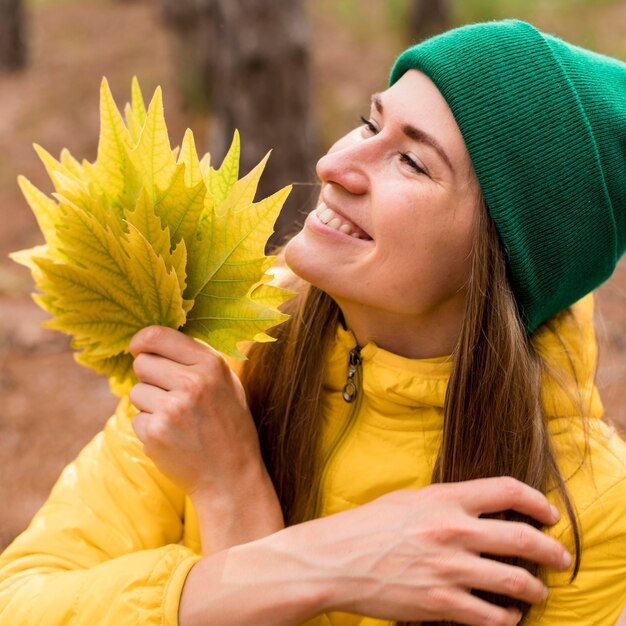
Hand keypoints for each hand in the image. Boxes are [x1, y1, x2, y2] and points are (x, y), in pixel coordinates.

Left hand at [129, 326, 282, 550]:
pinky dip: (150, 428)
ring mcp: (171, 409)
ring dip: (149, 404)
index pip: (158, 336)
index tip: (138, 347)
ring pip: (136, 392)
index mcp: (210, 365)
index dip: (142, 340)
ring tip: (176, 419)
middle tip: (169, 393)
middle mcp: (191, 383)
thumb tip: (158, 341)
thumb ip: (198, 360)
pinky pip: (136, 419)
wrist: (231, 477)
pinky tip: (173, 438)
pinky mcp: (155, 433)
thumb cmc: (230, 426)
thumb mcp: (228, 384)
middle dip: (149, 376)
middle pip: (142, 363)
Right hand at [268, 477, 570, 625]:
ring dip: (535, 589)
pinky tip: (509, 615)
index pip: (507, 491)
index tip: (549, 514)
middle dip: (552, 551)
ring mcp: (450, 569)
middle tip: (561, 557)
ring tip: (538, 591)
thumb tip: (479, 511)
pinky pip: (492, 616)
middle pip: (523, 539)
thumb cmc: (367, 526)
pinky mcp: (442, 604)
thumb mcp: (408, 500)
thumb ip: (446, 503)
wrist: (335, 559)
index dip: (536, 501)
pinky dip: (509, 618)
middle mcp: (454, 531)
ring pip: (515, 581)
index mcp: (445, 499)